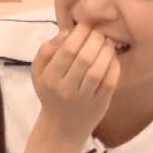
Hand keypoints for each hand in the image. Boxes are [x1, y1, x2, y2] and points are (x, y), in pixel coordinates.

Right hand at [31, 24, 119, 141]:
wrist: (62, 127)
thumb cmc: (51, 93)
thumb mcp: (38, 72)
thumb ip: (47, 50)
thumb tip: (67, 32)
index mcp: (49, 78)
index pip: (67, 50)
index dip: (80, 34)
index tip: (86, 26)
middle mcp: (66, 89)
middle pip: (84, 57)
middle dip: (95, 39)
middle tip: (99, 33)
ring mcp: (84, 98)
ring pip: (98, 70)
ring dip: (106, 51)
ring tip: (107, 42)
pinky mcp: (100, 104)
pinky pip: (110, 82)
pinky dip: (114, 66)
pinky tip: (113, 57)